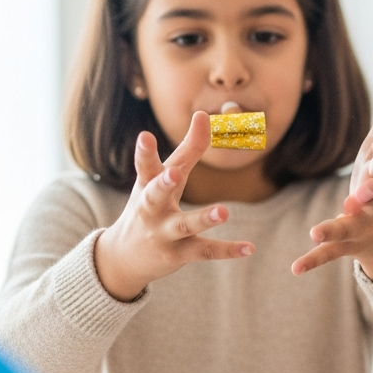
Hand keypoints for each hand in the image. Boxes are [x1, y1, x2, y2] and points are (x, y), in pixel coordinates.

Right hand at [95, 112, 253, 300]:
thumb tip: (202, 114)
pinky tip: (250, 248)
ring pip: (184, 225)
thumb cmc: (148, 207)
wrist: (122, 259)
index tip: (145, 135)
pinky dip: (228, 250)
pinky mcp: (179, 254)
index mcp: (146, 188)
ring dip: (203, 218)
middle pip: (155, 196)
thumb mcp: (161, 179)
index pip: (146, 167)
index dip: (145, 152)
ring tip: (223, 212)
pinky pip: (206, 251)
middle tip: (172, 175)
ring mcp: (164, 233)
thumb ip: (186, 149)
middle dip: (163, 185)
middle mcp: (151, 210)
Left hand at [292, 87, 372, 280]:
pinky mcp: (342, 246)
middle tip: (364, 191)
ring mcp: (358, 227)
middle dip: (369, 194)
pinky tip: (295, 268)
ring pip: (347, 228)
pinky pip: (327, 254)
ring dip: (333, 228)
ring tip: (315, 230)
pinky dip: (312, 260)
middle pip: (372, 199)